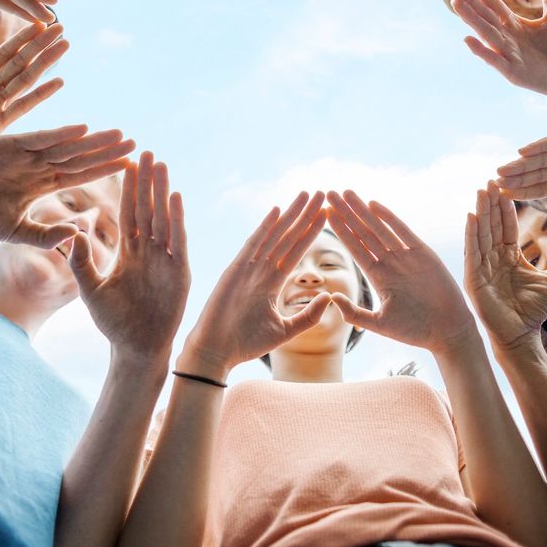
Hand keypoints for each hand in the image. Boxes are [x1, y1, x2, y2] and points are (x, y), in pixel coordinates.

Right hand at [0, 124, 134, 245]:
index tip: (131, 166)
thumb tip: (78, 237)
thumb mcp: (17, 233)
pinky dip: (59, 134)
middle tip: (136, 144)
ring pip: (65, 145)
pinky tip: (82, 129)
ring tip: (118, 134)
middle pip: (79, 156)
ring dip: (91, 139)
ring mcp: (24, 153)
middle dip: (106, 150)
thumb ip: (45, 236)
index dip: (105, 169)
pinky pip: (38, 139)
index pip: (81, 174)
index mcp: (43, 184)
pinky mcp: (7, 145)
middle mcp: (38, 165)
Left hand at [69, 152, 190, 361]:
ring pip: (163, 218)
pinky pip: (177, 241)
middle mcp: (149, 250)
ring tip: (161, 164)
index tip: (125, 162)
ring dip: (162, 191)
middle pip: (147, 208)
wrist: (136, 349)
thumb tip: (71, 232)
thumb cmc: (113, 322)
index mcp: (129, 251)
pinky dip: (176, 219)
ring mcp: (165, 259)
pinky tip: (175, 197)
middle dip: (147, 181)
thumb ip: (82, 262)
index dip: (128, 189)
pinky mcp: (178, 271)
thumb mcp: (92, 290)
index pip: (128, 213)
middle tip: (146, 151)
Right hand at [181, 191, 328, 379]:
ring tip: (307, 195)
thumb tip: (329, 297)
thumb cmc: (246, 343)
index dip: (311, 232)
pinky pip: (253, 246)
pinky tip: (277, 211)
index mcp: (271, 282)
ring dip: (291, 215)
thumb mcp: (284, 330)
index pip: (296, 250)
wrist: (217, 352)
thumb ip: (308, 316)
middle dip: (305, 215)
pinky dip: (264, 228)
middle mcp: (260, 270)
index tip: (327, 213)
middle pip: (288, 236)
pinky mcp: (234, 271)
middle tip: (321, 194)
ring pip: (274, 236)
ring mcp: (247, 268)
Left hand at [326, 190, 473, 353]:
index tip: (325, 214)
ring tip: (346, 193)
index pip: (355, 248)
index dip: (341, 231)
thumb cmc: (415, 330)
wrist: (447, 332)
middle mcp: (390, 262)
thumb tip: (331, 297)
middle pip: (363, 233)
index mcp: (379, 277)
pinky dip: (389, 218)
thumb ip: (354, 313)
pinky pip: (403, 232)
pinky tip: (373, 206)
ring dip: (362, 211)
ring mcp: (406, 256)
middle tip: (330, 193)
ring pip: (379, 228)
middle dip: (347, 213)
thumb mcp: (380, 323)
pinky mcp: (424, 254)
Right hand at [449, 0, 546, 102]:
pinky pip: (495, 60)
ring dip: (471, 20)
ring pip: (487, 34)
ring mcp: (508, 55)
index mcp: (514, 25)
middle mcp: (507, 38)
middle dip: (467, 2)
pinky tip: (467, 39)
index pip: (493, 5)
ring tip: (456, 4)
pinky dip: (482, 51)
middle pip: (484, 17)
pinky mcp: (514, 72)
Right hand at [464, 183, 546, 350]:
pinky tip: (471, 216)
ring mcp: (482, 267)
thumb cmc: (534, 312)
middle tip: (490, 180)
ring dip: (480, 212)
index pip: (506, 227)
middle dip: (490, 203)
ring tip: (480, 191)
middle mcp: (493, 259)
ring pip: (481, 233)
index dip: (506, 208)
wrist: (520, 337)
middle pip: (491, 225)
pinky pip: (472, 251)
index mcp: (509, 257)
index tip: (507, 187)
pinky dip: (471, 233)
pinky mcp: (474, 278)